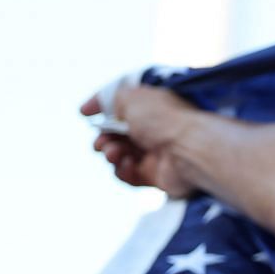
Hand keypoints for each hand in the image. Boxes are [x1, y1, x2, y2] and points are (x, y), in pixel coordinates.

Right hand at [80, 83, 201, 197]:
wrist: (190, 150)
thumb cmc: (163, 119)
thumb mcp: (131, 97)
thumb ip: (108, 99)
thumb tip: (88, 110)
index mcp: (151, 108)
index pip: (121, 108)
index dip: (102, 111)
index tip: (85, 113)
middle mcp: (154, 130)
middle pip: (117, 136)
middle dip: (103, 138)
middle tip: (102, 143)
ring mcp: (156, 154)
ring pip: (120, 157)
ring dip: (111, 154)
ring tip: (115, 153)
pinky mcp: (157, 176)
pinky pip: (131, 176)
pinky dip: (124, 171)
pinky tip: (129, 165)